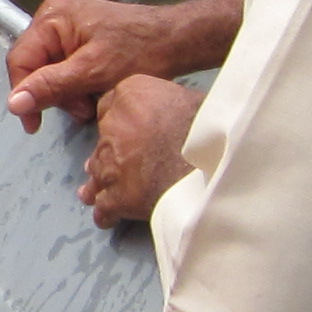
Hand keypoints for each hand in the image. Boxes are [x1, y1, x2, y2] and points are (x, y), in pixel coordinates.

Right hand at [7, 0, 235, 129]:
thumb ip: (51, 86)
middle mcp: (55, 16)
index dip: (23, 94)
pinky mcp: (83, 37)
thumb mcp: (93, 72)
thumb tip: (13, 104)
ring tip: (93, 101)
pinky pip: (67, 66)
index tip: (33, 125)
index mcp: (52, 17)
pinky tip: (96, 91)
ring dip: (69, 93)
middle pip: (36, 66)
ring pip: (51, 70)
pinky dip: (78, 84)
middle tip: (83, 109)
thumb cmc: (141, 51)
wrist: (179, 40)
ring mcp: (69, 26)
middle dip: (56, 94)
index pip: (20, 60)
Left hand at [79, 73, 201, 228]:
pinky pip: (103, 209)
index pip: (109, 106)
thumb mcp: (191, 99)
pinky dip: (109, 214)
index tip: (132, 132)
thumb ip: (168, 103)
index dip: (121, 122)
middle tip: (128, 163)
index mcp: (130, 95)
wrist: (214, 166)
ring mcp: (109, 165)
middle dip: (113, 153)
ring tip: (111, 191)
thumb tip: (172, 112)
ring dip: (105, 182)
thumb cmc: (211, 129)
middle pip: (102, 141)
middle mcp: (111, 127)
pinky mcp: (116, 198)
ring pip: (98, 174)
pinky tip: (114, 216)